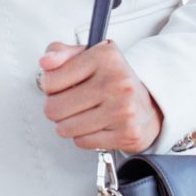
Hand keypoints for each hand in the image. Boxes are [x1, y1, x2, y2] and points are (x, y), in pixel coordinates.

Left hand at [37, 40, 163, 151]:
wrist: (149, 106)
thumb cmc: (114, 80)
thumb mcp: (88, 56)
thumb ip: (61, 53)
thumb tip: (46, 62)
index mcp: (105, 57)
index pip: (51, 81)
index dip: (49, 85)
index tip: (58, 85)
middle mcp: (117, 82)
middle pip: (54, 108)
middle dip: (56, 108)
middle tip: (69, 102)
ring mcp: (123, 109)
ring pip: (66, 128)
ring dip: (68, 124)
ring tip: (82, 114)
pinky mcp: (126, 133)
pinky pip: (83, 142)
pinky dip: (84, 136)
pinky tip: (95, 125)